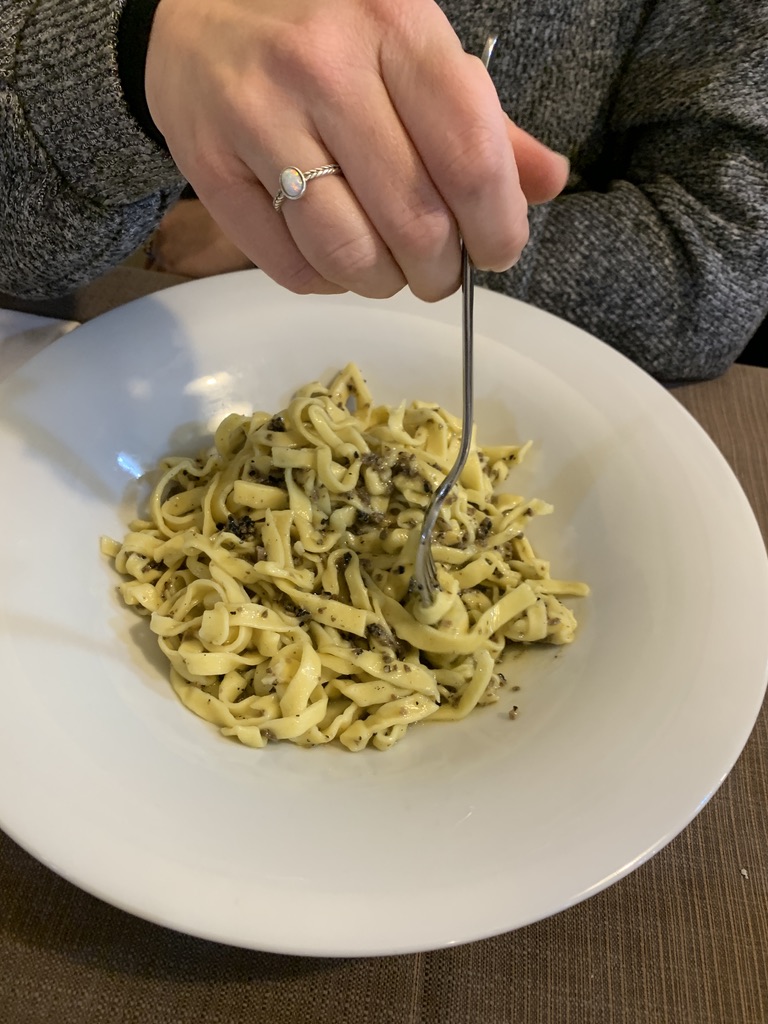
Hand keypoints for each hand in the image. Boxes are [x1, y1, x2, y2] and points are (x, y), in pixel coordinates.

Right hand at [145, 0, 568, 300]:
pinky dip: (329, 283)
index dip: (497, 228)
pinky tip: (336, 257)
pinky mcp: (209, 166)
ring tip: (389, 269)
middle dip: (441, 273)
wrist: (196, 2)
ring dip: (385, 284)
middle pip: (414, 222)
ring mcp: (258, 118)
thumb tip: (547, 184)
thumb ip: (481, 118)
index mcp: (393, 24)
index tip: (497, 250)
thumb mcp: (410, 43)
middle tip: (440, 272)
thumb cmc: (324, 27)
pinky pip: (291, 268)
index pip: (470, 157)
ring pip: (349, 256)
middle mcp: (323, 67)